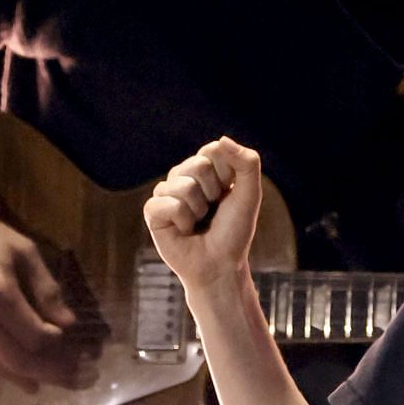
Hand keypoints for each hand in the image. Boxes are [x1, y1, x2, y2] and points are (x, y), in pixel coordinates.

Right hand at [0, 204, 90, 387]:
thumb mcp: (24, 251)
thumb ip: (46, 289)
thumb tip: (68, 323)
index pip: (35, 336)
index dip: (59, 345)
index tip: (76, 343)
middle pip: (20, 359)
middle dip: (54, 372)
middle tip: (82, 379)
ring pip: (0, 365)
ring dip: (33, 377)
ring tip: (61, 382)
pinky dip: (7, 372)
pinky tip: (27, 380)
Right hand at [143, 137, 262, 293]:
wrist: (219, 265)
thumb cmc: (234, 231)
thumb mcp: (250, 195)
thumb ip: (247, 164)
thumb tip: (222, 139)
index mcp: (206, 169)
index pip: (213, 150)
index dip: (226, 174)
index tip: (228, 194)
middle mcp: (183, 177)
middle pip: (198, 165)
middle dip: (212, 192)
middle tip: (212, 212)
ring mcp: (166, 193)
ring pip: (183, 185)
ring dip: (198, 209)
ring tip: (198, 222)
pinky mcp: (153, 212)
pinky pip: (167, 204)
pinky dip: (182, 220)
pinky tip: (184, 230)